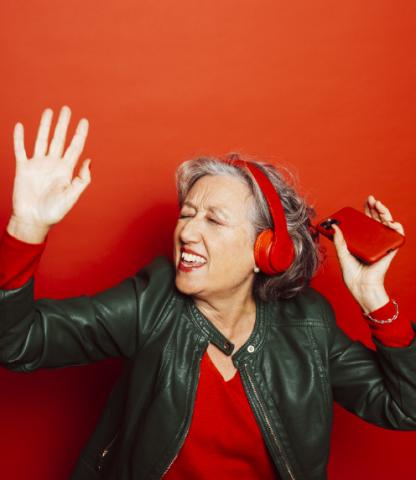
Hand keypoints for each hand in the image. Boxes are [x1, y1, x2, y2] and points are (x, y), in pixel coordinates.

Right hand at [11, 106, 90, 229]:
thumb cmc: (54, 211)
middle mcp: (53, 164)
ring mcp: (38, 165)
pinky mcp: (23, 168)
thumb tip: (89, 161)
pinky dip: (19, 138)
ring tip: (48, 111)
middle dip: (63, 124)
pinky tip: (20, 126)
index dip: (80, 134)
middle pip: (59, 139)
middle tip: (67, 109)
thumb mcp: (71, 196)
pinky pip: (21, 150)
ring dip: (44, 126)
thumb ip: (81, 179)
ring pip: (41, 140)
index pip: (75, 148)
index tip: (84, 120)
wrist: (34, 220)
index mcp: (66, 170)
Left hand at [331, 195, 404, 312]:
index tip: (365, 202)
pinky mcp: (389, 250)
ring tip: (379, 205)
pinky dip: (396, 227)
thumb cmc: (352, 275)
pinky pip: (396, 236)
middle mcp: (373, 241)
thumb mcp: (342, 255)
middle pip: (377, 220)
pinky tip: (390, 221)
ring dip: (385, 212)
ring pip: (387, 224)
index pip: (366, 222)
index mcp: (363, 241)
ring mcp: (382, 244)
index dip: (367, 210)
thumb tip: (334, 227)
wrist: (361, 287)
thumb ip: (339, 241)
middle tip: (371, 200)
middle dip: (376, 208)